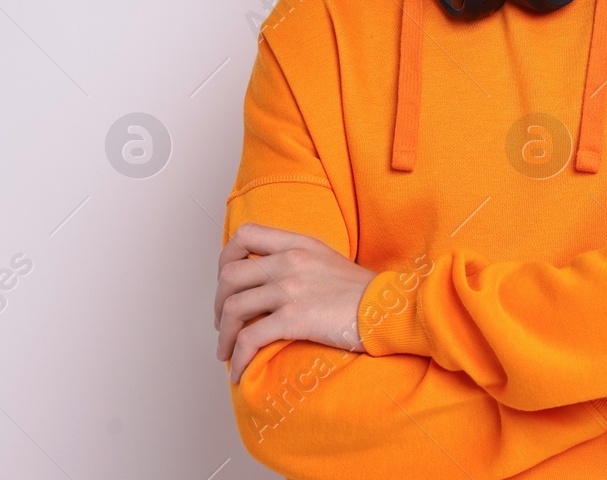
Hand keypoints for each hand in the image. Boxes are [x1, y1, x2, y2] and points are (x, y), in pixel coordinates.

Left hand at [214, 223, 376, 382]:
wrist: (389, 309)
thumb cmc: (363, 293)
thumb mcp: (328, 260)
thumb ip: (298, 261)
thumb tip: (268, 281)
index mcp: (299, 243)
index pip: (245, 235)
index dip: (226, 258)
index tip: (226, 282)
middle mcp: (290, 261)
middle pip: (230, 276)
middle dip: (218, 304)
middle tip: (224, 323)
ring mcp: (291, 288)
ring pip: (233, 309)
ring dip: (223, 336)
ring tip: (226, 351)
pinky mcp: (294, 318)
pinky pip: (249, 340)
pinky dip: (238, 358)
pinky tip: (240, 371)